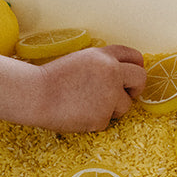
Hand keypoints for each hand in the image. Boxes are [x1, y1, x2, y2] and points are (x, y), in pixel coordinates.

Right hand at [31, 45, 146, 130]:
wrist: (36, 95)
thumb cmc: (51, 79)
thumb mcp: (79, 60)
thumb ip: (101, 64)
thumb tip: (120, 75)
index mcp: (104, 56)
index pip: (133, 56)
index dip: (136, 66)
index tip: (134, 74)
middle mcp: (111, 72)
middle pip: (140, 78)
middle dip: (136, 88)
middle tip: (126, 94)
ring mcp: (109, 95)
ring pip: (126, 105)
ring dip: (113, 108)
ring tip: (88, 105)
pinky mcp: (103, 116)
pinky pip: (107, 120)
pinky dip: (95, 120)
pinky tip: (79, 113)